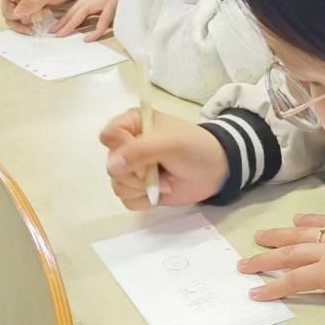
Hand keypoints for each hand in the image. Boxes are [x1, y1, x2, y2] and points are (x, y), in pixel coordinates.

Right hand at [0, 0, 99, 34]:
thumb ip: (34, 0)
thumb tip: (18, 12)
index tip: (33, 1)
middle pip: (6, 4)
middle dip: (22, 13)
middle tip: (41, 12)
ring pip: (9, 15)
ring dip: (25, 20)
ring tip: (43, 14)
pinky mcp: (20, 9)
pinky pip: (15, 21)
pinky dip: (24, 26)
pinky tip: (35, 26)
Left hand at [51, 0, 122, 41]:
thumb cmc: (131, 9)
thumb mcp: (114, 15)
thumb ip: (101, 20)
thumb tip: (86, 34)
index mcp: (100, 1)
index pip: (77, 8)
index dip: (65, 18)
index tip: (54, 29)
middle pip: (77, 9)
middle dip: (63, 20)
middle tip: (53, 32)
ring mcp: (108, 0)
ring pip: (84, 11)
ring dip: (72, 23)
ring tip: (62, 34)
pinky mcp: (117, 4)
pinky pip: (103, 20)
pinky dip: (95, 31)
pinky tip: (87, 39)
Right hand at [100, 109, 229, 209]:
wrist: (216, 171)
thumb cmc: (195, 149)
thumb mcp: (170, 144)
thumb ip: (140, 151)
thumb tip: (112, 166)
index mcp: (132, 124)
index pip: (109, 137)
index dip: (122, 149)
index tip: (145, 155)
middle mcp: (127, 145)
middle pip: (111, 165)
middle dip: (137, 174)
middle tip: (159, 170)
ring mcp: (132, 169)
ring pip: (117, 185)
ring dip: (143, 188)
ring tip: (166, 182)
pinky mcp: (138, 189)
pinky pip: (127, 200)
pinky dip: (145, 200)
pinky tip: (161, 192)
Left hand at [241, 215, 324, 302]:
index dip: (309, 222)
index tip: (296, 220)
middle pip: (299, 236)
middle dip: (278, 237)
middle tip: (259, 237)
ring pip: (288, 255)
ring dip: (264, 260)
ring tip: (245, 265)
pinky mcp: (322, 273)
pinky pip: (292, 280)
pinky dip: (272, 287)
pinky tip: (256, 292)